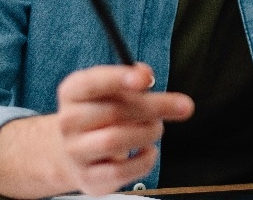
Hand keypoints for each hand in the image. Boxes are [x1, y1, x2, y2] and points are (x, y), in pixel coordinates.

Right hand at [55, 63, 192, 195]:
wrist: (76, 152)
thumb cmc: (103, 114)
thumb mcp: (112, 90)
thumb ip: (132, 78)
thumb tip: (145, 74)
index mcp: (72, 92)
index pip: (92, 83)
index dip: (119, 78)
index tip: (146, 79)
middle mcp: (68, 121)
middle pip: (113, 112)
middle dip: (155, 107)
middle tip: (184, 106)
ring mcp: (75, 151)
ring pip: (115, 141)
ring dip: (148, 132)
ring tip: (157, 128)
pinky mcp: (89, 177)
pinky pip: (122, 170)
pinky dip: (145, 159)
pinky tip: (148, 150)